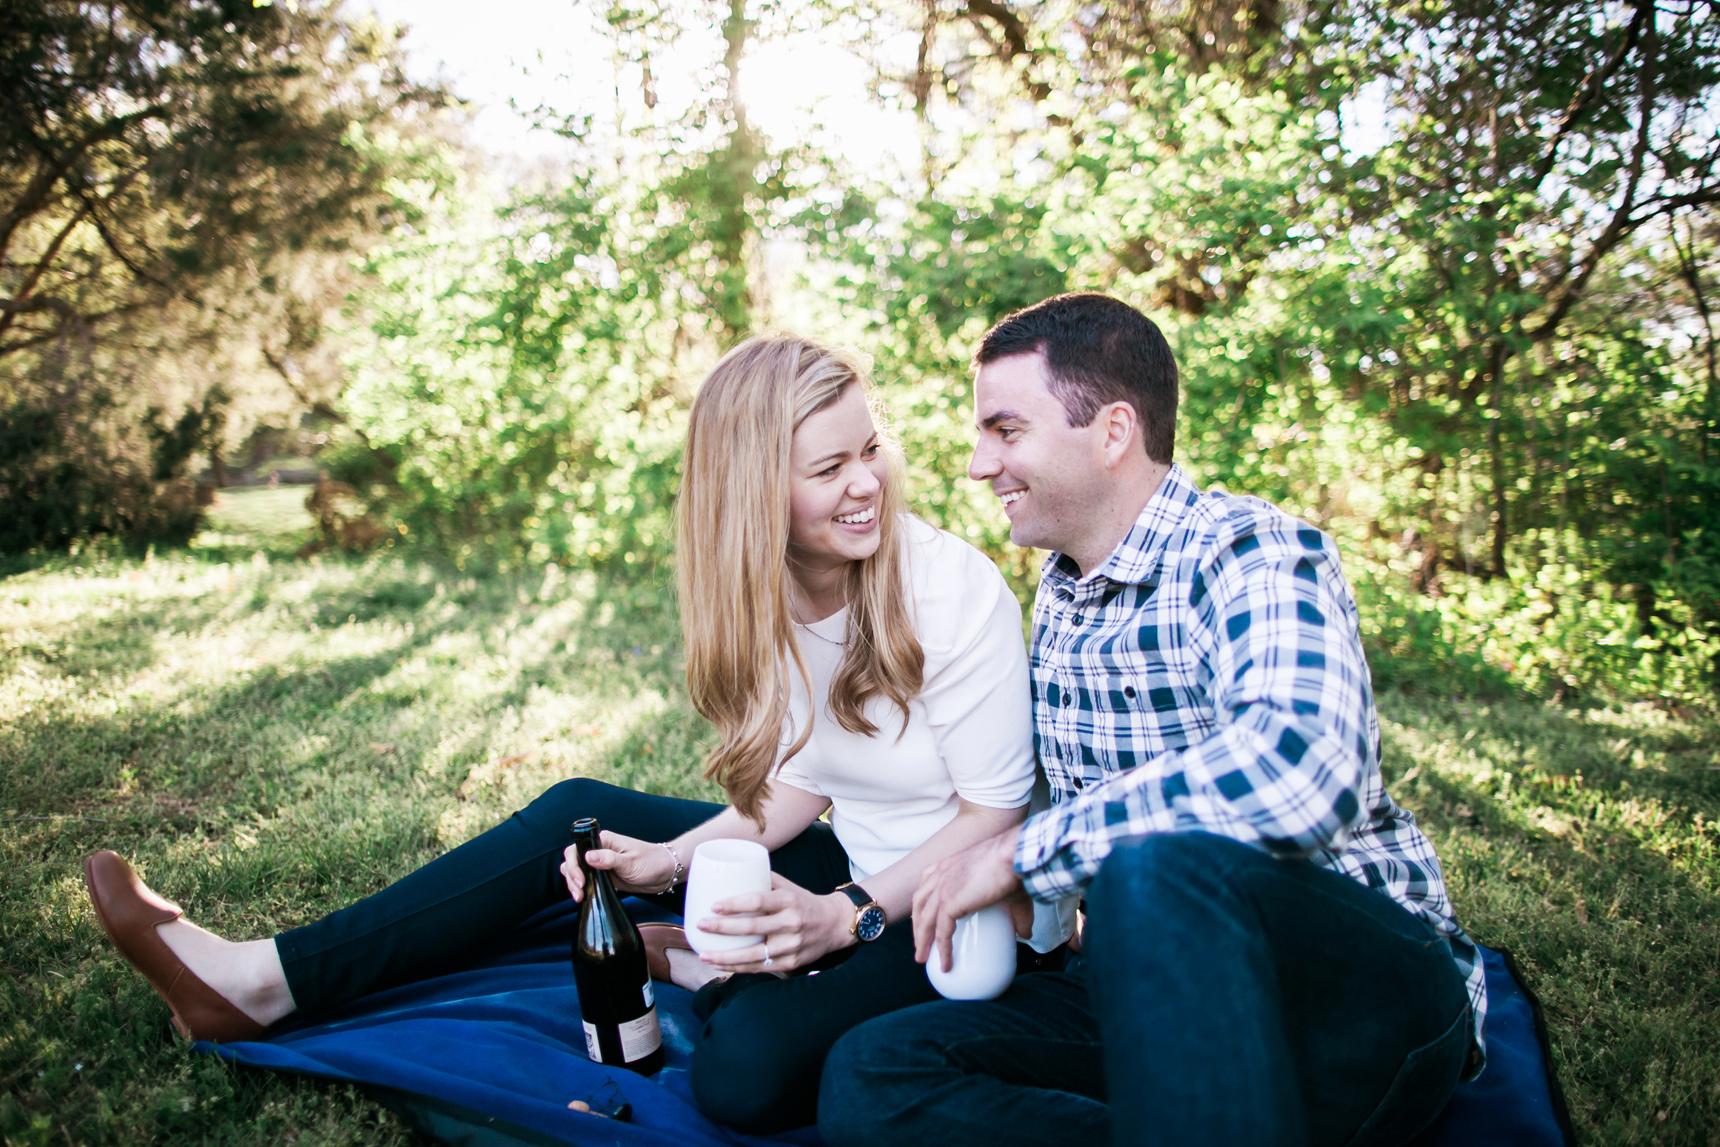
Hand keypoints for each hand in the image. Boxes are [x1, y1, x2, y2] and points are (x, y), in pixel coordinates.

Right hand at [560, 831, 675, 900]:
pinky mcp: (604, 875)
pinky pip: (587, 880)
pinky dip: (583, 888)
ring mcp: (600, 863)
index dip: (573, 865)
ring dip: (574, 884)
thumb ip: (609, 859)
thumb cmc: (652, 862)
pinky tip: (585, 898)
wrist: (665, 872)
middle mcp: (599, 850)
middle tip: (580, 893)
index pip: (577, 849)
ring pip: (577, 871)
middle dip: (571, 877)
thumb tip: (588, 857)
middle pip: (573, 861)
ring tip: (580, 897)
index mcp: (603, 841)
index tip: (580, 881)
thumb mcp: (631, 862)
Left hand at [694, 873, 854, 973]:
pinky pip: (760, 968)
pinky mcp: (791, 963)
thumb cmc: (804, 902)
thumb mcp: (789, 887)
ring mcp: (791, 946)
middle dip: (723, 928)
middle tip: (700, 924)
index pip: (759, 902)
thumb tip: (733, 870)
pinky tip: (720, 965)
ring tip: (703, 954)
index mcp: (789, 901)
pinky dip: (738, 968)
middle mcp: (791, 923)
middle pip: (752, 928)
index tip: (714, 905)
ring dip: (725, 956)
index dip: (735, 904)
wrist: (835, 925)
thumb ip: (764, 880)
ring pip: (753, 955)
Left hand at [912, 826, 1031, 972]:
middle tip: (921, 943)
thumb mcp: (1012, 894)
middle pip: (919, 903)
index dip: (923, 902)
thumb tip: (1025, 934)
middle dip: (917, 924)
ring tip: (923, 958)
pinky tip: (946, 964)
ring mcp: (941, 887)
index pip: (927, 882)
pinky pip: (941, 932)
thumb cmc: (1015, 868)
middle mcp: (940, 874)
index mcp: (950, 865)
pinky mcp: (948, 902)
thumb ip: (1017, 915)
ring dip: (922, 941)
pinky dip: (942, 950)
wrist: (1013, 856)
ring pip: (924, 920)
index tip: (924, 918)